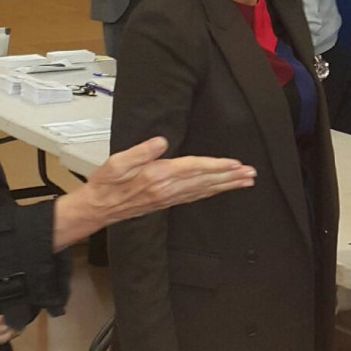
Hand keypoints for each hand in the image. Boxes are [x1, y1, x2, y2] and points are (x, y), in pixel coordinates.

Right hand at [53, 138, 255, 249]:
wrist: (98, 209)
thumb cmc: (106, 183)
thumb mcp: (117, 162)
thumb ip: (141, 151)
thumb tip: (161, 141)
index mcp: (158, 176)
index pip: (194, 169)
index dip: (217, 166)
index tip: (236, 163)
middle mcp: (168, 189)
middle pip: (206, 181)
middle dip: (230, 177)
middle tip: (251, 174)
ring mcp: (170, 198)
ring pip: (204, 190)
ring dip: (226, 186)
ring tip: (245, 182)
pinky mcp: (168, 201)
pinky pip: (196, 196)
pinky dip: (212, 192)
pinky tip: (221, 189)